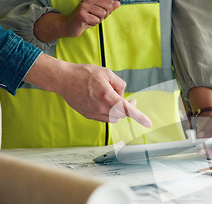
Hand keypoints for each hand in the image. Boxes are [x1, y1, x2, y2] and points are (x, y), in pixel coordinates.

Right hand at [24, 54, 151, 125]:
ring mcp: (93, 113)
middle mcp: (101, 108)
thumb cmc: (84, 74)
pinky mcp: (88, 115)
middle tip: (130, 101)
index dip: (140, 117)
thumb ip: (119, 84)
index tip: (148, 123)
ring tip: (114, 99)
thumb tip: (123, 94)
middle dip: (128, 109)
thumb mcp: (106, 73)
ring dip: (118, 111)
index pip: (127, 110)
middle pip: (121, 115)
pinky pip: (104, 118)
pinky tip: (104, 102)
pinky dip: (108, 112)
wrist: (63, 79)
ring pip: (113, 118)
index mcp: (107, 96)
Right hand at [34, 0, 119, 41]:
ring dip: (98, 20)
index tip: (100, 12)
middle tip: (95, 17)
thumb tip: (118, 3)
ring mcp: (84, 6)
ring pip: (103, 14)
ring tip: (90, 19)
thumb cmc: (85, 19)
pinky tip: (86, 22)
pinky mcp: (81, 14)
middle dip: (105, 15)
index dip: (109, 10)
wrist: (69, 25)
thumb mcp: (98, 12)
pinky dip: (93, 24)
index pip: (110, 1)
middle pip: (108, 7)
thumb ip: (108, 7)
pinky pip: (96, 21)